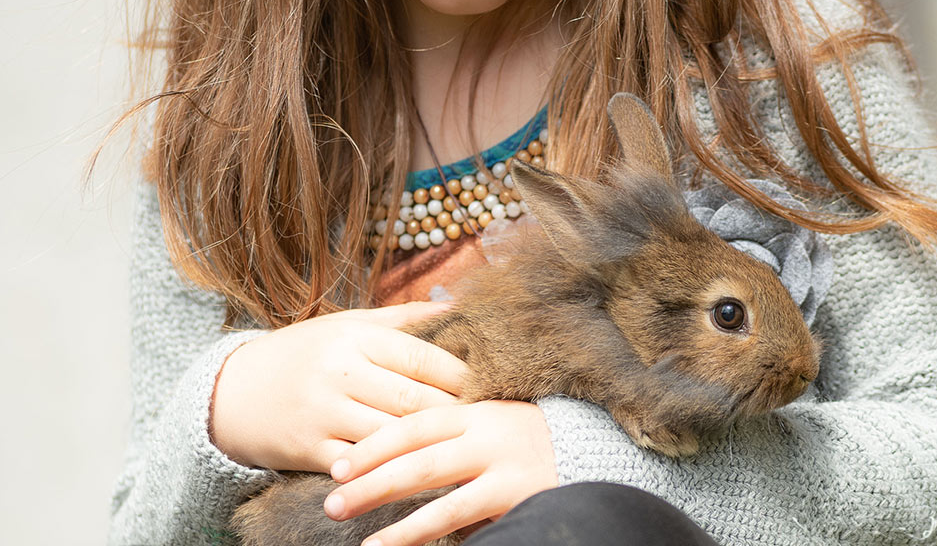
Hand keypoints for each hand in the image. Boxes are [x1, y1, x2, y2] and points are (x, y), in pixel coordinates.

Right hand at [211, 302, 467, 471]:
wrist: (230, 393)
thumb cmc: (304, 353)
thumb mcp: (347, 324)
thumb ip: (403, 318)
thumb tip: (460, 306)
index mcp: (354, 336)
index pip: (421, 356)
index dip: (462, 373)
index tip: (492, 384)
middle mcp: (340, 372)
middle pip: (413, 398)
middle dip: (455, 412)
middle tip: (490, 421)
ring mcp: (323, 413)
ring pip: (391, 434)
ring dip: (430, 445)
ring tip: (465, 448)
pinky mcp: (310, 450)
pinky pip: (362, 465)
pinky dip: (392, 470)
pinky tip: (419, 473)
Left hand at [323, 400, 557, 545]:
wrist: (600, 456)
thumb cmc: (536, 447)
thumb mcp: (497, 427)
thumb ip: (456, 432)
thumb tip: (400, 444)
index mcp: (475, 410)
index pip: (413, 421)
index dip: (374, 443)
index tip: (337, 463)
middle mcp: (484, 430)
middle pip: (412, 448)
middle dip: (366, 473)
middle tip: (330, 496)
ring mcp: (499, 460)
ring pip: (427, 477)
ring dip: (380, 499)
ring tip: (342, 516)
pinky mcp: (513, 491)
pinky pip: (454, 512)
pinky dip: (416, 530)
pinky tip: (387, 544)